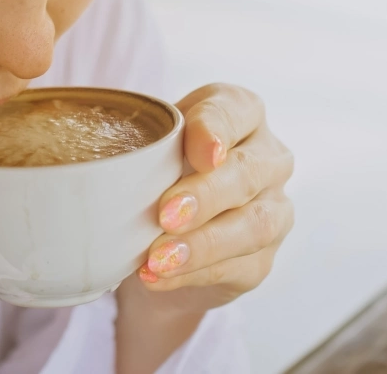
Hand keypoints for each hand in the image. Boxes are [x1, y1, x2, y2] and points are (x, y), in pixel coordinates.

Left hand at [130, 84, 293, 312]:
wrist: (161, 232)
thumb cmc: (157, 168)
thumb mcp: (147, 144)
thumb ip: (141, 143)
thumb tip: (112, 162)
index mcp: (242, 113)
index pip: (236, 110)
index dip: (218, 130)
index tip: (202, 154)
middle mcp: (267, 158)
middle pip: (248, 172)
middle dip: (207, 194)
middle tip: (166, 214)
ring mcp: (274, 208)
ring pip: (254, 225)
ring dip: (203, 244)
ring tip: (158, 258)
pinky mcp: (263, 257)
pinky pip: (238, 267)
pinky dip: (194, 274)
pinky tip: (158, 276)